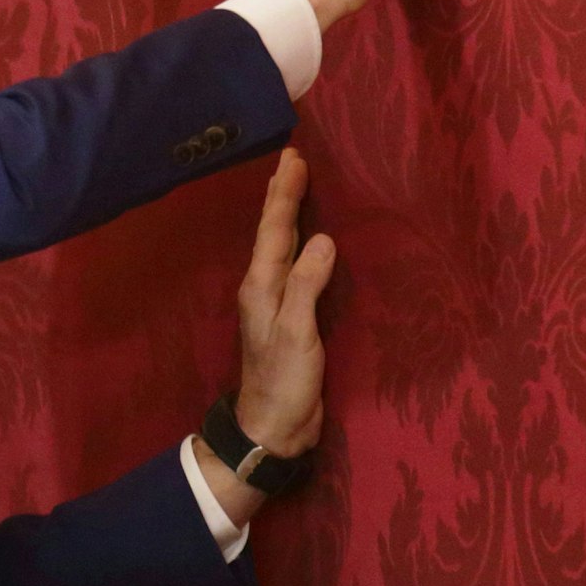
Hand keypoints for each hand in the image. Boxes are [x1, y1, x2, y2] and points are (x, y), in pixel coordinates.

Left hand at [194, 147, 335, 524]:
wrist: (274, 428)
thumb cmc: (283, 382)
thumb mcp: (296, 333)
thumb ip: (306, 285)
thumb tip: (323, 240)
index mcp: (261, 285)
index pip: (274, 229)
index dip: (284, 193)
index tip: (294, 157)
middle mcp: (265, 287)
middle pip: (274, 232)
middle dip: (283, 195)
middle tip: (294, 158)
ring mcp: (277, 302)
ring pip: (283, 247)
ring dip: (292, 216)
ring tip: (301, 187)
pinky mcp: (293, 317)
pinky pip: (298, 268)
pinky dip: (304, 245)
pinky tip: (315, 240)